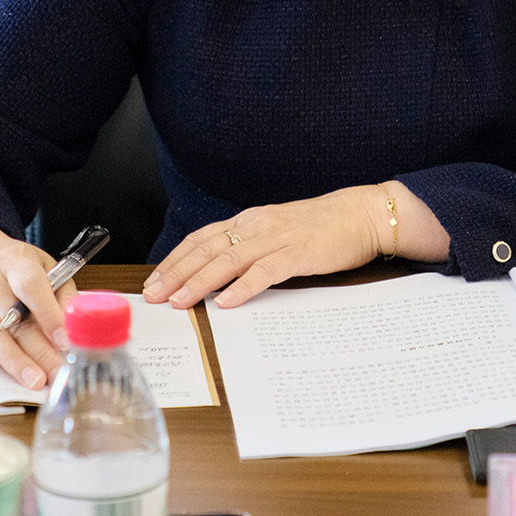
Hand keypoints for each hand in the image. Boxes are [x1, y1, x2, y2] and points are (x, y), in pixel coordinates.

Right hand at [0, 225, 77, 390]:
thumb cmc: (19, 270)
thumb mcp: (47, 268)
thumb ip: (63, 294)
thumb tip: (75, 325)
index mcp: (14, 262)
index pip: (30, 287)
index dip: (48, 315)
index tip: (65, 340)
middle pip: (14, 320)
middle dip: (39, 351)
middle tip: (57, 371)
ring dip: (14, 362)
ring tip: (34, 381)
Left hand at [142, 181, 446, 309]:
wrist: (363, 213)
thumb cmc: (321, 227)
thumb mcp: (277, 233)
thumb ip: (250, 248)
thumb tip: (218, 275)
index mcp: (249, 221)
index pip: (201, 239)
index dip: (174, 260)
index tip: (152, 282)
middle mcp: (257, 225)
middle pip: (206, 249)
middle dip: (176, 273)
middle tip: (152, 296)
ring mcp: (278, 238)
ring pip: (229, 260)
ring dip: (199, 281)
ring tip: (179, 301)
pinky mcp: (299, 253)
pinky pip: (265, 271)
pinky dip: (243, 286)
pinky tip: (226, 301)